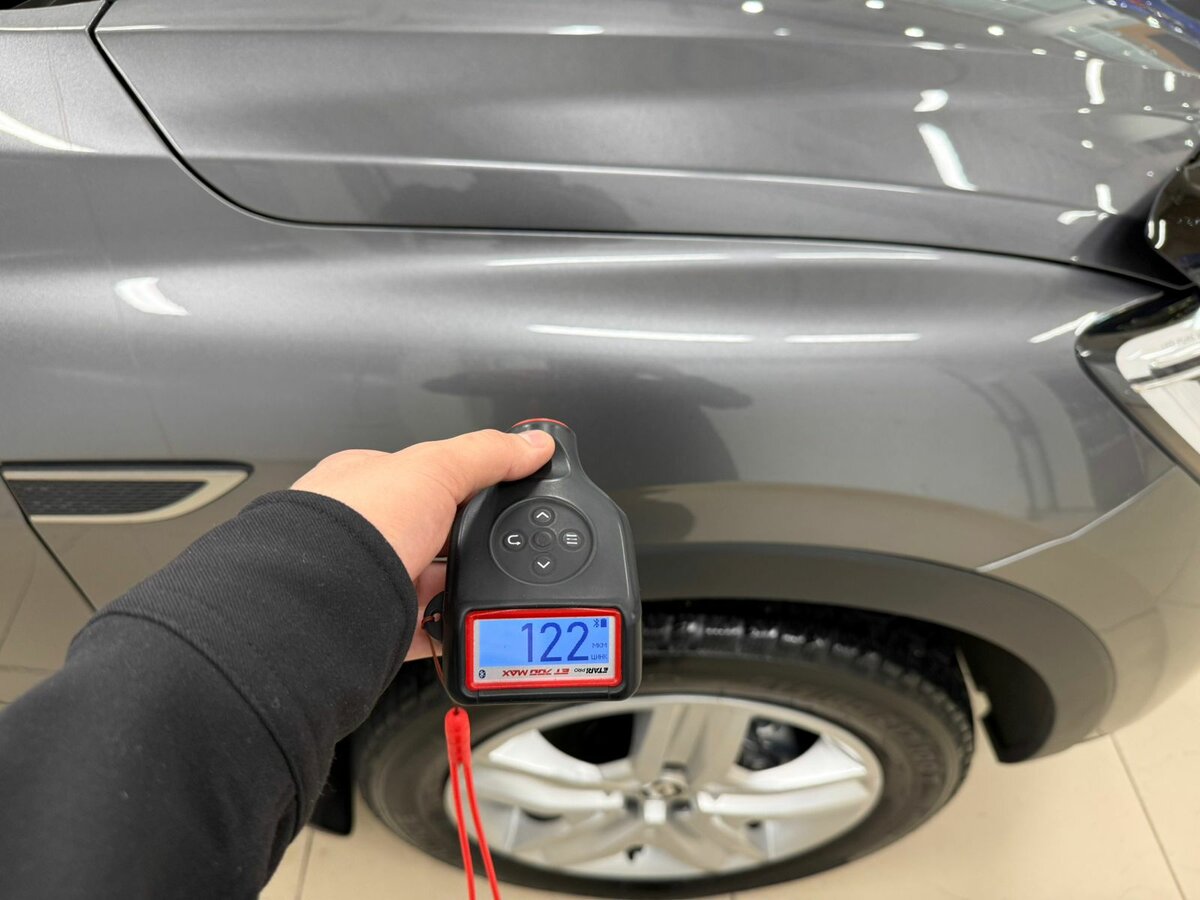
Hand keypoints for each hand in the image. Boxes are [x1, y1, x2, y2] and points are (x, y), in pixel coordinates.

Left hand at [291, 428, 555, 659]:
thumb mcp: (434, 469)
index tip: (501, 496)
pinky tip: (465, 625)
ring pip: (428, 584)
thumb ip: (488, 455)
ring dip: (457, 587)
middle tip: (499, 547)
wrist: (320, 602)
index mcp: (366, 482)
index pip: (424, 476)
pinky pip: (424, 631)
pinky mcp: (376, 626)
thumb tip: (533, 445)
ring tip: (486, 587)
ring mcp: (368, 580)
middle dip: (463, 544)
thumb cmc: (353, 525)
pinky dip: (448, 630)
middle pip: (430, 534)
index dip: (465, 484)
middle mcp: (362, 532)